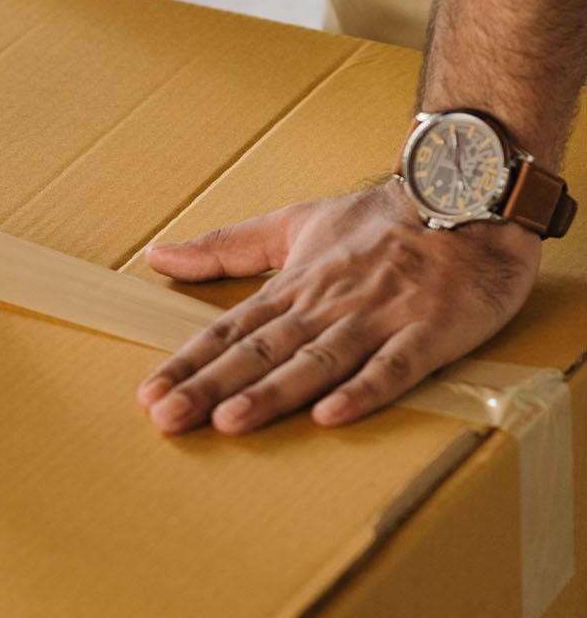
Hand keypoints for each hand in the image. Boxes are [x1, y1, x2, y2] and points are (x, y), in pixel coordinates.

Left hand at [137, 180, 540, 434]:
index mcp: (295, 285)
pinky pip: (395, 366)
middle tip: (167, 417)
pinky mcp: (429, 331)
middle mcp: (328, 304)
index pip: (232, 329)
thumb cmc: (382, 220)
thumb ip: (228, 246)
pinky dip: (364, 391)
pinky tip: (332, 416)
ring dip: (274, 391)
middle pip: (262, 350)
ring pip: (317, 360)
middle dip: (212, 385)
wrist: (468, 196)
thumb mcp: (295, 222)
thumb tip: (158, 255)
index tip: (150, 394)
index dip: (189, 362)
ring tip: (230, 421)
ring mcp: (378, 318)